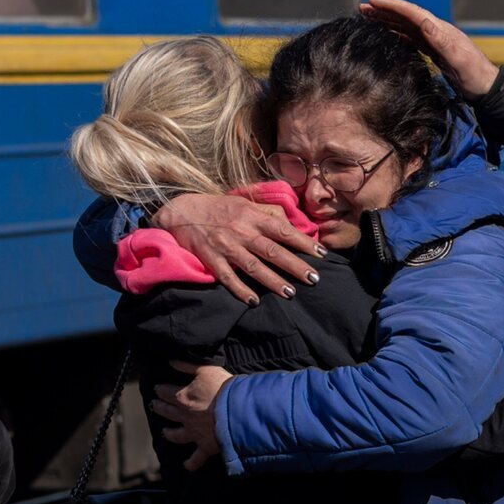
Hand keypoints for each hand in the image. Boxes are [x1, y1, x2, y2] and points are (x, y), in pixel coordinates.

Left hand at [151, 361, 231, 471]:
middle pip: (167, 412)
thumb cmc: (225, 389)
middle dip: (159, 407)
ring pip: (176, 435)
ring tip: (163, 432)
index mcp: (183, 398)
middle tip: (154, 405)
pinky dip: (191, 463)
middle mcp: (184, 417)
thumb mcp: (207, 369)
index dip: (161, 389)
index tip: (157, 387)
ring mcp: (194, 433)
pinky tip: (186, 466)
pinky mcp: (205, 446)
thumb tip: (170, 360)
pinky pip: (196, 458)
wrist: (238, 412)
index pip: (166, 392)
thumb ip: (187, 364)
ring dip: (168, 433)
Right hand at [154, 194, 325, 304]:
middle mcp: (242, 232)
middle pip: (273, 251)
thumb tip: (292, 225)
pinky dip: (240, 289)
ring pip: (253, 266)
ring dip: (273, 281)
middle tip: (314, 279)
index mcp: (253, 217)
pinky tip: (254, 301)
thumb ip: (270, 213)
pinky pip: (227, 277)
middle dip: (295, 266)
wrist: (181, 211)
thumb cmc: (220, 208)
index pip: (284, 231)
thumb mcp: (246, 203)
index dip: (304, 242)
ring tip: (290, 293)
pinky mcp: (210, 259)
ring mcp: (226, 247)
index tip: (321, 254)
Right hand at [360, 0, 499, 98]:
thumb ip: (442, 41)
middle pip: (406, 16)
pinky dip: (397, 33)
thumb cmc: (475, 76)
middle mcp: (437, 32)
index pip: (412, 12)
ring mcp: (435, 41)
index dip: (392, 6)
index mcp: (440, 30)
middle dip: (384, 10)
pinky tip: (388, 35)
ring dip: (388, 20)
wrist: (486, 88)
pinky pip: (411, 38)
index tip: (373, 2)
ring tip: (369, 18)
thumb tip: (424, 22)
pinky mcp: (434, 51)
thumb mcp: (458, 59)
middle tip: (363, 8)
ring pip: (407, 26)